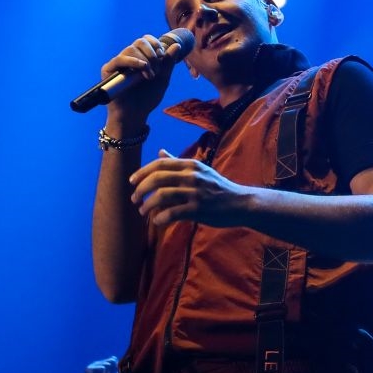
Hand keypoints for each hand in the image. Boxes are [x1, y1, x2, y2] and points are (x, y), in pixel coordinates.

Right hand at [100, 34, 177, 127]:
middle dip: (152, 52)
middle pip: (140, 42)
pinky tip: (142, 67)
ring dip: (145, 60)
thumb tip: (177, 45)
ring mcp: (118, 64)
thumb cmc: (147, 98)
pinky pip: (119, 59)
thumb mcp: (162, 79)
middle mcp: (129, 58)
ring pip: (131, 49)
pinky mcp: (108, 70)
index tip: (162, 55)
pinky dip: (132, 61)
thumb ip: (168, 63)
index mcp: (141, 58)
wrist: (135, 114)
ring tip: (150, 76)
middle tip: (157, 68)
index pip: (146, 40)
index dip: (155, 44)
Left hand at [129, 151, 252, 227]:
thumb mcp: (200, 170)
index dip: (142, 172)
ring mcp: (195, 192)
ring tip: (143, 211)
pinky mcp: (198, 209)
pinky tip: (157, 221)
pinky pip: (172, 213)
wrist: (240, 203)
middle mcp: (192, 176)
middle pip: (157, 179)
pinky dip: (160, 218)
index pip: (160, 164)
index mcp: (190, 165)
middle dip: (141, 189)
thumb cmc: (218, 187)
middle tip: (134, 199)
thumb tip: (160, 151)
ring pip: (161, 196)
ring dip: (147, 205)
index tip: (132, 182)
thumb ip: (178, 162)